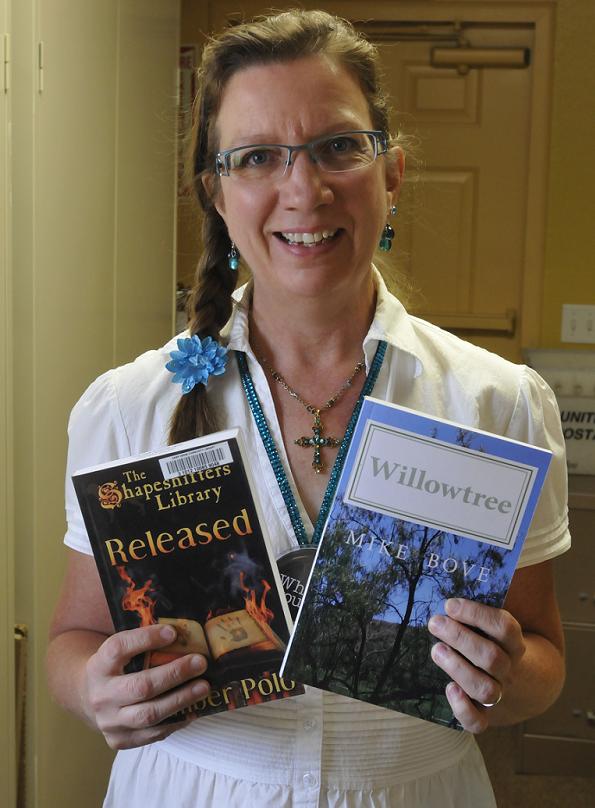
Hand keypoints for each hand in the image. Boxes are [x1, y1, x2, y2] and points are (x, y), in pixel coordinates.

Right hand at [83, 624, 209, 749]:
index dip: (145, 639)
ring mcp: (109, 722)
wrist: (88, 697)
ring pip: (149, 714)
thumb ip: (143, 644)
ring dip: (181, 700)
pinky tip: (192, 709)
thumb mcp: (120, 652)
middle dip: (174, 674)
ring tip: (203, 687)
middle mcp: (101, 695)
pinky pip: (152, 734)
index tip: (172, 632)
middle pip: (141, 686)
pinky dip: (175, 721)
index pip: (119, 648)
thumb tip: (184, 634)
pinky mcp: (119, 740)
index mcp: (99, 665)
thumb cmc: (116, 668)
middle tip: (199, 663)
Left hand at [427, 598, 525, 732]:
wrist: (527, 684)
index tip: (450, 604)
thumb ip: (479, 610)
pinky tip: (449, 690)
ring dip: (457, 668)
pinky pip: (478, 722)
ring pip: (484, 688)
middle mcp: (509, 669)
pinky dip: (463, 709)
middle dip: (459, 637)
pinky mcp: (486, 715)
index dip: (477, 614)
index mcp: (514, 643)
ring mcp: (499, 693)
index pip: (504, 627)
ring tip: (436, 649)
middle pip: (490, 657)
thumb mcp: (497, 626)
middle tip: (434, 622)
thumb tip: (446, 581)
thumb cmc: (497, 643)